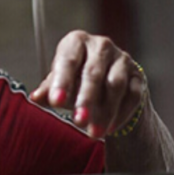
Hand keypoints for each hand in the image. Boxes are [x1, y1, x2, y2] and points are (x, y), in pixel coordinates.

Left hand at [30, 30, 145, 138]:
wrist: (108, 87)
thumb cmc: (76, 81)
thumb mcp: (60, 84)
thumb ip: (48, 90)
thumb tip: (35, 97)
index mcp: (76, 42)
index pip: (68, 60)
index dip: (62, 82)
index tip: (55, 102)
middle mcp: (101, 45)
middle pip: (93, 73)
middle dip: (85, 100)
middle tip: (78, 122)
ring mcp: (122, 59)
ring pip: (116, 85)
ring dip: (105, 111)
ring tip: (94, 132)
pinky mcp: (138, 76)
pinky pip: (133, 96)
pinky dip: (121, 114)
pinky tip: (110, 128)